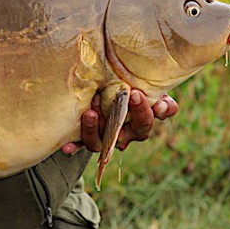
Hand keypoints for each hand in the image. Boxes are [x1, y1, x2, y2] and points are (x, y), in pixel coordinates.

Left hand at [60, 90, 178, 154]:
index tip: (141, 93)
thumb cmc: (123, 84)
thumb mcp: (138, 82)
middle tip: (129, 94)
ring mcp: (108, 137)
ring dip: (98, 129)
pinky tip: (67, 146)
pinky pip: (82, 145)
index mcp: (143, 119)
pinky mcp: (88, 138)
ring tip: (91, 112)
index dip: (155, 109)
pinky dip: (75, 146)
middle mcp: (128, 132)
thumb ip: (152, 88)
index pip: (155, 116)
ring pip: (106, 141)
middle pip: (137, 130)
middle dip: (134, 113)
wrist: (98, 89)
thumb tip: (163, 101)